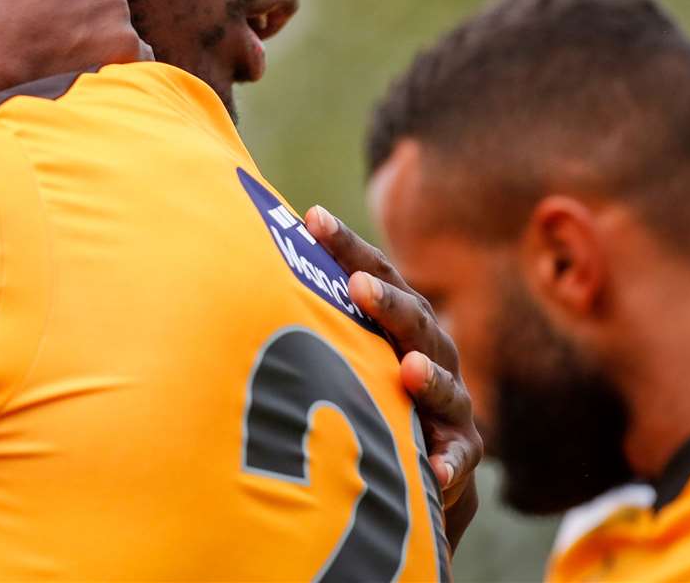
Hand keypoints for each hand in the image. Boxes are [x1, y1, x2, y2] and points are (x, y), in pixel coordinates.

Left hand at [304, 205, 481, 553]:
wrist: (423, 456)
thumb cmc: (370, 384)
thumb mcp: (346, 344)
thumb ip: (309, 309)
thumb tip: (232, 259)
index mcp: (399, 319)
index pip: (374, 273)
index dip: (345, 246)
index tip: (312, 217)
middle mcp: (430, 352)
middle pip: (413, 320)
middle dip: (387, 303)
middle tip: (358, 286)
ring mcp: (450, 401)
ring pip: (445, 386)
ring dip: (429, 378)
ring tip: (411, 370)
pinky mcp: (458, 450)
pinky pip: (457, 458)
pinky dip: (448, 463)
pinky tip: (433, 472)